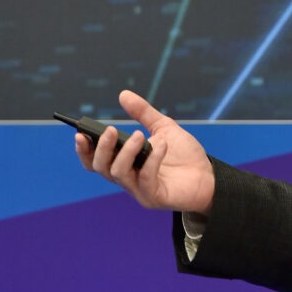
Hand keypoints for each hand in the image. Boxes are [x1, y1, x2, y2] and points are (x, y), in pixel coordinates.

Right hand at [76, 90, 214, 214]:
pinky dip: (151, 159)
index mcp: (125, 163)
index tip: (81, 134)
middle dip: (102, 148)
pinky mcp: (154, 197)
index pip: (95, 161)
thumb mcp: (163, 128)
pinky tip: (161, 145)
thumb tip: (124, 94)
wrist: (210, 176)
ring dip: (126, 152)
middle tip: (111, 130)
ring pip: (118, 173)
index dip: (84, 150)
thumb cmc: (185, 155)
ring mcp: (139, 190)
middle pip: (101, 167)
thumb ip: (144, 113)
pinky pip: (145, 178)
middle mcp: (128, 178)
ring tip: (140, 135)